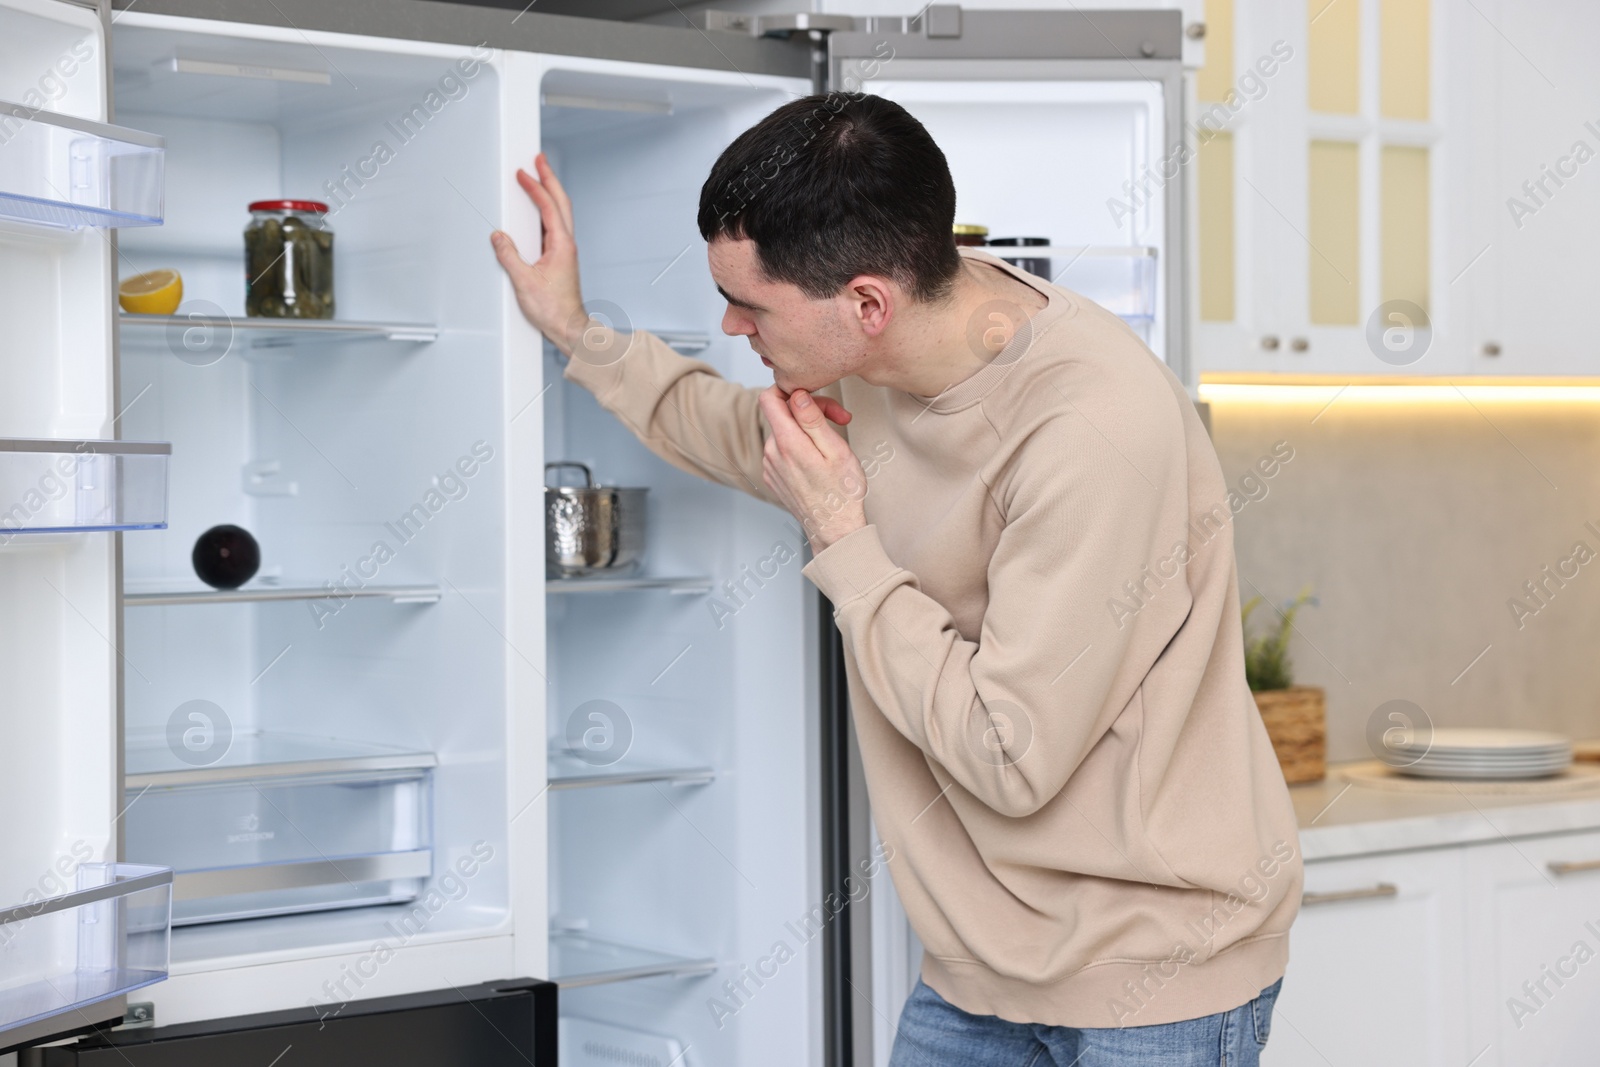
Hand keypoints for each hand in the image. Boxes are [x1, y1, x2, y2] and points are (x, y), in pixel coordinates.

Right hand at [491, 153, 585, 355]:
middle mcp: (566, 245)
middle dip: (549, 179)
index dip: (536, 187)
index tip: (524, 172)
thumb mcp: (523, 282)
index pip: (548, 207)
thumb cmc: (553, 310)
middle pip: (560, 203)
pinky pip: (554, 227)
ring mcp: (565, 251)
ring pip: (560, 213)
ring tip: (540, 178)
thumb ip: (509, 256)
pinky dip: (547, 211)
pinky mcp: (560, 259)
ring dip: (550, 193)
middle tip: (540, 160)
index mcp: (561, 245)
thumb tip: (499, 237)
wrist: (569, 328)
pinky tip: (539, 211)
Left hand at [758, 387, 866, 551]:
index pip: (769, 398)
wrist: (834, 529)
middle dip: (809, 411)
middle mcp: (771, 453)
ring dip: (806, 431)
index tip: (812, 395)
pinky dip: (799, 448)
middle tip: (839, 419)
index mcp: (787, 443)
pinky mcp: (774, 476)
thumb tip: (797, 394)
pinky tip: (818, 460)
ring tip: (831, 444)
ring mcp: (770, 466)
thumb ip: (812, 419)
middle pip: (781, 414)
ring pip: (783, 432)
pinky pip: (782, 450)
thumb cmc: (841, 493)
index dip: (790, 389)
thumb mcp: (835, 449)